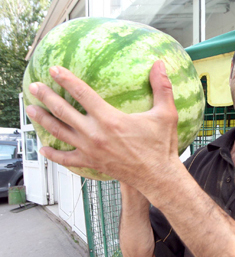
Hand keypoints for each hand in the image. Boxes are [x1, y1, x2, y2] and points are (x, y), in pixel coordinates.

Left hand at [26, 60, 180, 190]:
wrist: (157, 176)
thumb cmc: (161, 146)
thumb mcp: (166, 114)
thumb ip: (162, 87)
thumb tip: (159, 65)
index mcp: (110, 119)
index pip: (82, 93)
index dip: (66, 79)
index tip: (54, 70)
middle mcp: (95, 134)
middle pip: (63, 111)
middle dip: (46, 96)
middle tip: (34, 87)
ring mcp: (91, 150)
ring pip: (59, 132)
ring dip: (43, 120)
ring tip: (31, 109)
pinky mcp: (92, 163)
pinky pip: (67, 159)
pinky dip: (53, 154)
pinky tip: (44, 149)